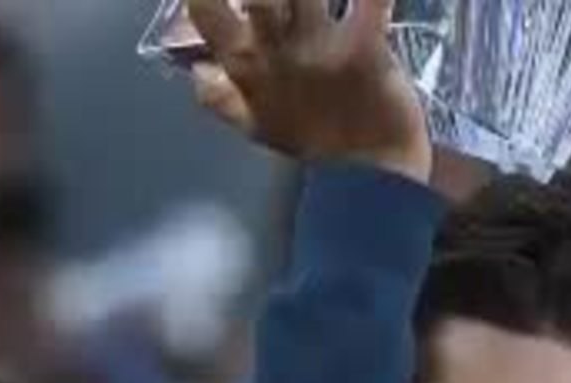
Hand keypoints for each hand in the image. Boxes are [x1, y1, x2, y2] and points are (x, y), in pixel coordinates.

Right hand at [187, 0, 431, 182]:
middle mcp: (277, 48)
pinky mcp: (367, 47)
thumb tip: (198, 69)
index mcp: (245, 66)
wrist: (369, 178)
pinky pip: (372, 3)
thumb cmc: (315, 149)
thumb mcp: (255, 126)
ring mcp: (322, 45)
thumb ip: (221, 96)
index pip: (205, 9)